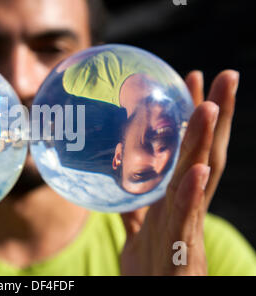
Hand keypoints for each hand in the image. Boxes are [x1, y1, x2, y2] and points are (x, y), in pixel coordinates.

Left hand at [120, 70, 238, 274]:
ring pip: (200, 177)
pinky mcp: (182, 248)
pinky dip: (192, 193)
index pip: (189, 152)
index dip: (193, 119)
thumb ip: (134, 210)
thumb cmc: (152, 269)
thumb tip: (120, 192)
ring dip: (205, 142)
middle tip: (223, 75)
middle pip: (205, 153)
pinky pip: (187, 217)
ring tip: (210, 107)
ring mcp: (187, 224)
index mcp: (176, 199)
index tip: (192, 83)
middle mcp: (187, 205)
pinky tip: (199, 169)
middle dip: (214, 115)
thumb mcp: (139, 233)